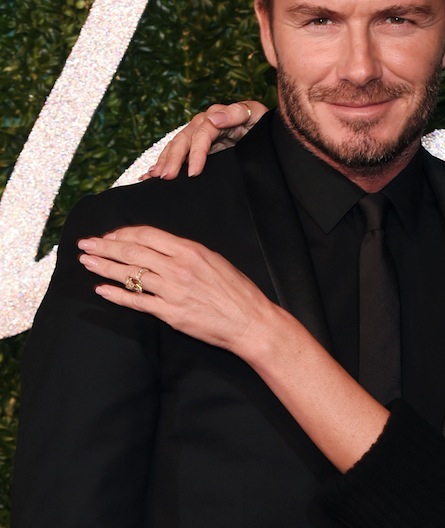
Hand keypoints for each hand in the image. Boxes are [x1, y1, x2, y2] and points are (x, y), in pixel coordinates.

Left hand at [78, 225, 279, 358]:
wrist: (249, 320)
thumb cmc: (237, 290)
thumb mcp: (215, 260)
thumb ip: (187, 253)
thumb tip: (162, 248)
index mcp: (190, 251)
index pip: (148, 235)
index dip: (124, 233)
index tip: (110, 234)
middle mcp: (178, 268)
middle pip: (132, 252)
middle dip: (104, 246)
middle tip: (85, 244)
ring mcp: (171, 291)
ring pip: (129, 275)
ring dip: (103, 267)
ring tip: (87, 262)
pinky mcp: (169, 313)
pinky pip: (136, 301)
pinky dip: (116, 295)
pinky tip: (102, 290)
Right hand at [142, 101, 268, 179]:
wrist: (264, 129)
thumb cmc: (261, 122)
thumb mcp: (254, 113)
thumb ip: (236, 113)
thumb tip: (213, 118)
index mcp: (217, 115)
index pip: (202, 134)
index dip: (196, 153)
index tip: (193, 172)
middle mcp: (203, 123)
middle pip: (183, 140)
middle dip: (172, 159)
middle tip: (166, 177)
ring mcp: (198, 133)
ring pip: (176, 146)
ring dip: (164, 161)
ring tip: (154, 176)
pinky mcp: (197, 145)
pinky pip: (177, 152)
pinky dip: (163, 162)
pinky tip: (151, 174)